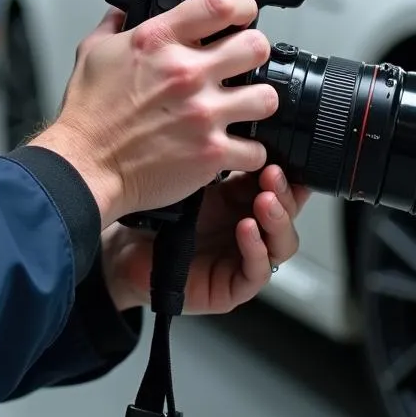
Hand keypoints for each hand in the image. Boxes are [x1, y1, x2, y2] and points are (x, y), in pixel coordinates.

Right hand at [32, 0, 278, 228]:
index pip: (221, 3)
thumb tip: (124, 9)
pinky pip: (256, 150)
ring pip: (266, 98)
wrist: (84, 165)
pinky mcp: (211, 153)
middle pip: (256, 46)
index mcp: (158, 41)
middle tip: (244, 65)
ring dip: (257, 103)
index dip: (243, 6)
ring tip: (243, 108)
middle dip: (254, 54)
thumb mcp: (93, 53)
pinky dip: (248, 152)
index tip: (243, 16)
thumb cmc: (88, 116)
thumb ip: (115, 25)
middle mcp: (186, 73)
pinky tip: (233, 148)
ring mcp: (202, 113)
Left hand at [100, 165, 311, 313]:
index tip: (286, 154)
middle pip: (287, 211)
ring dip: (278, 219)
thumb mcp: (190, 180)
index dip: (288, 172)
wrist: (127, 250)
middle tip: (273, 174)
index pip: (278, 186)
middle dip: (285, 192)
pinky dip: (256, 249)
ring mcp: (244, 257)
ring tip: (265, 201)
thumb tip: (238, 130)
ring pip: (282, 243)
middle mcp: (248, 227)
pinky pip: (257, 272)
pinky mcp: (234, 287)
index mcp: (241, 200)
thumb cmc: (155, 215)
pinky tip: (247, 229)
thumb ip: (217, 162)